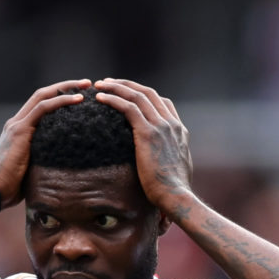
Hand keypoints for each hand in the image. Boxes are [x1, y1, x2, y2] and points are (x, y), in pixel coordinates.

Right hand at [0, 79, 91, 205]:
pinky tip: (77, 100)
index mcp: (18, 130)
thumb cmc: (13, 187)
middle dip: (66, 86)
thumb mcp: (34, 167)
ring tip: (86, 86)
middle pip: (43, 95)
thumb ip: (45, 156)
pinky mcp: (19, 131)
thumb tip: (67, 161)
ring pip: (43, 96)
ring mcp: (16, 125)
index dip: (60, 96)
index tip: (81, 95)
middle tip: (87, 84)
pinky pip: (42, 109)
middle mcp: (16, 123)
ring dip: (66, 89)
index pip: (41, 104)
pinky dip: (61, 101)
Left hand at [93, 78, 193, 216]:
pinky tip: (100, 98)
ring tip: (100, 84)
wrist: (176, 196)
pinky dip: (114, 99)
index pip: (162, 102)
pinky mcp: (148, 134)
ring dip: (117, 87)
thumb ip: (168, 159)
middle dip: (127, 85)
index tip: (127, 94)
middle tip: (109, 82)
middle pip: (148, 93)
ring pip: (137, 96)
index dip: (144, 95)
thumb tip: (160, 164)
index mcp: (179, 130)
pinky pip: (128, 108)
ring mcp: (161, 126)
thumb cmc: (173, 191)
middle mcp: (172, 124)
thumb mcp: (174, 169)